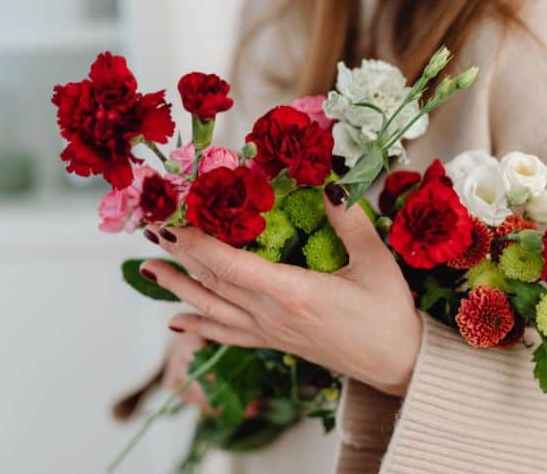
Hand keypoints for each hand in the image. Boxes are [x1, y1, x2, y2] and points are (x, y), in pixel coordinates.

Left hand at [141, 184, 421, 396]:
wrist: (398, 365)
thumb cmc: (389, 314)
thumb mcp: (376, 262)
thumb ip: (350, 221)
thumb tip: (330, 182)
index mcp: (293, 293)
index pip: (231, 265)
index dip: (197, 242)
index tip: (171, 221)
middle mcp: (272, 315)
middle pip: (213, 282)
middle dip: (179, 254)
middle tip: (150, 228)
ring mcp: (270, 332)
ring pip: (212, 308)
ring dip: (177, 288)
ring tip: (147, 269)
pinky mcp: (275, 342)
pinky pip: (228, 335)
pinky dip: (199, 327)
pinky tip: (175, 324)